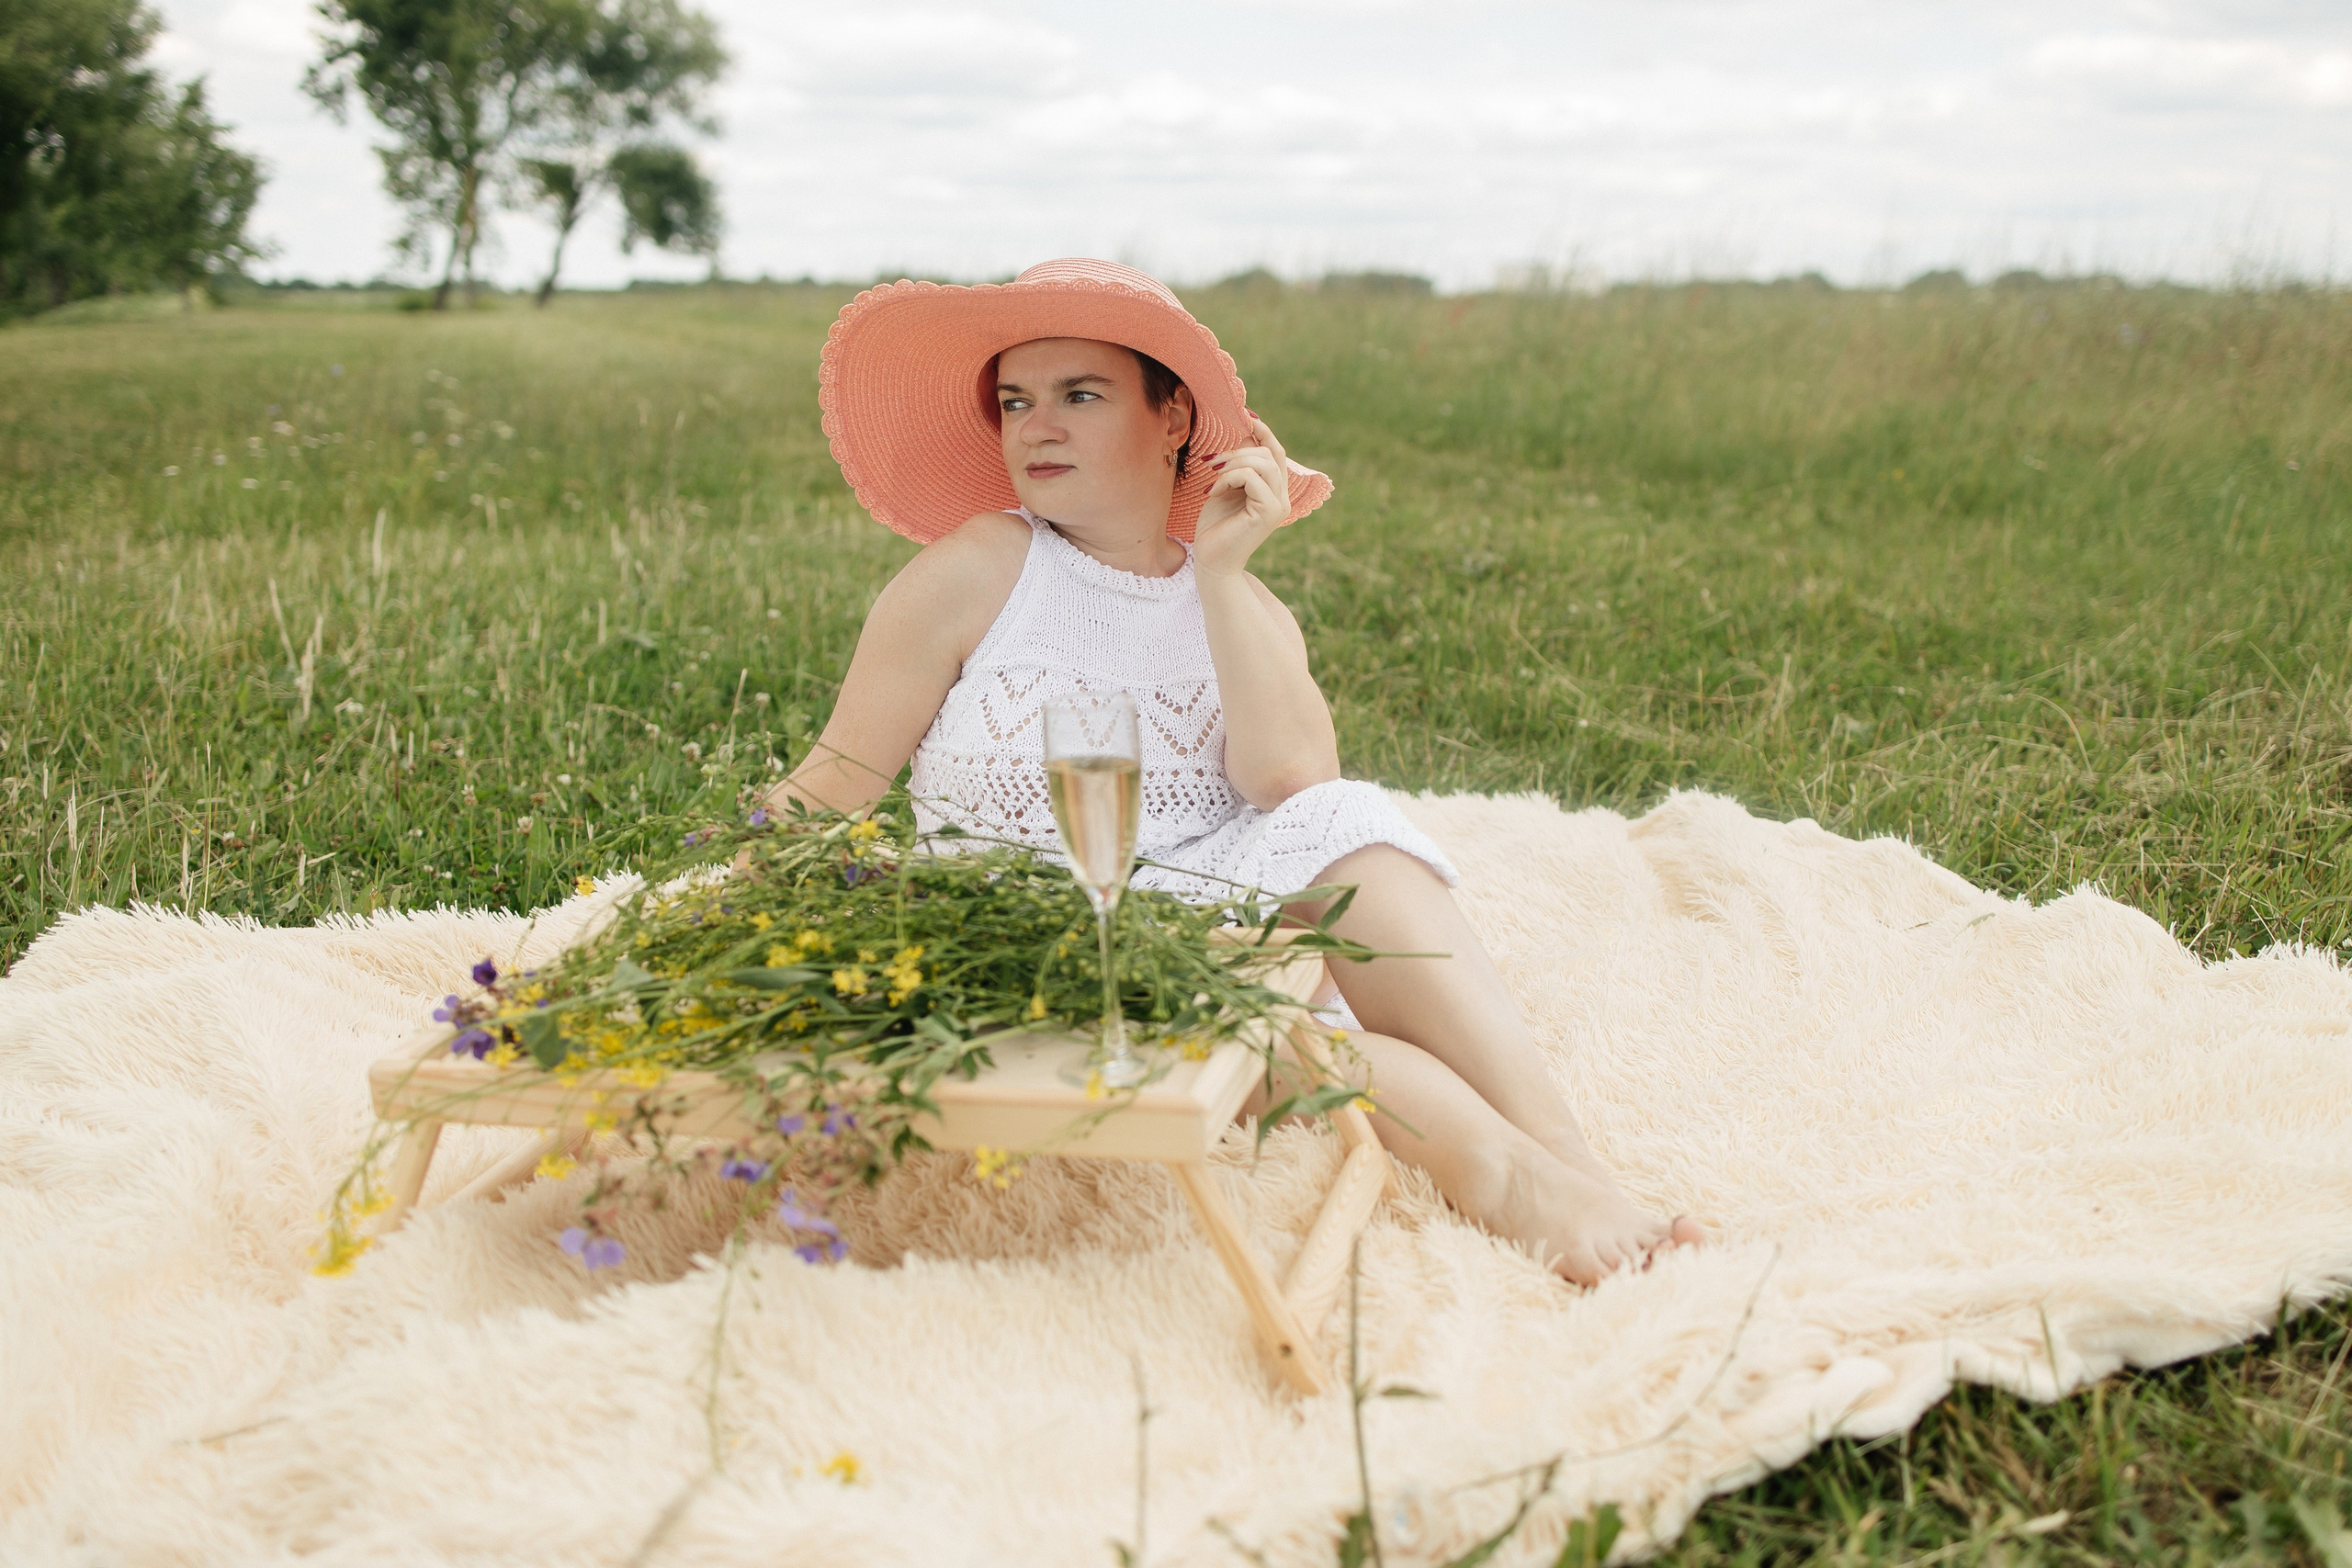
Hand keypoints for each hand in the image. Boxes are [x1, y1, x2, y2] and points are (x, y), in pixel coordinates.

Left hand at [1191, 416, 1291, 579]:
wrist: (1211, 561)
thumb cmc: (1215, 527)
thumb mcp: (1226, 487)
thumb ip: (1238, 465)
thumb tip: (1244, 433)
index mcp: (1274, 490)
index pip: (1276, 452)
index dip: (1262, 431)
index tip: (1243, 416)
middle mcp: (1281, 497)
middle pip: (1270, 454)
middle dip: (1237, 450)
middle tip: (1210, 461)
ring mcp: (1278, 505)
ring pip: (1263, 463)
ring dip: (1233, 462)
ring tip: (1212, 475)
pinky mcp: (1269, 512)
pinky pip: (1251, 478)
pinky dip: (1228, 478)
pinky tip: (1213, 491)